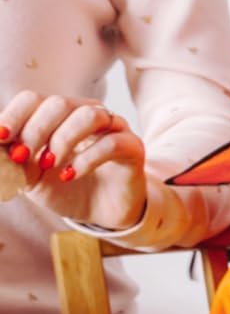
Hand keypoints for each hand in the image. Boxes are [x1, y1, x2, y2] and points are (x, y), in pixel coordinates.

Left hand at [2, 92, 148, 231]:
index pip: (33, 99)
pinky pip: (111, 143)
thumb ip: (12, 161)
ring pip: (88, 116)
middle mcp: (85, 114)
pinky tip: (71, 175)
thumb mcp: (29, 177)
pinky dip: (86, 159)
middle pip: (59, 103)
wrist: (101, 213)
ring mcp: (112, 128)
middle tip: (23, 157)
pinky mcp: (132, 147)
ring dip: (63, 140)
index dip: (14, 116)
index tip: (1, 138)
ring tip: (50, 164)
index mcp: (57, 115)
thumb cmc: (65, 189)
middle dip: (35, 131)